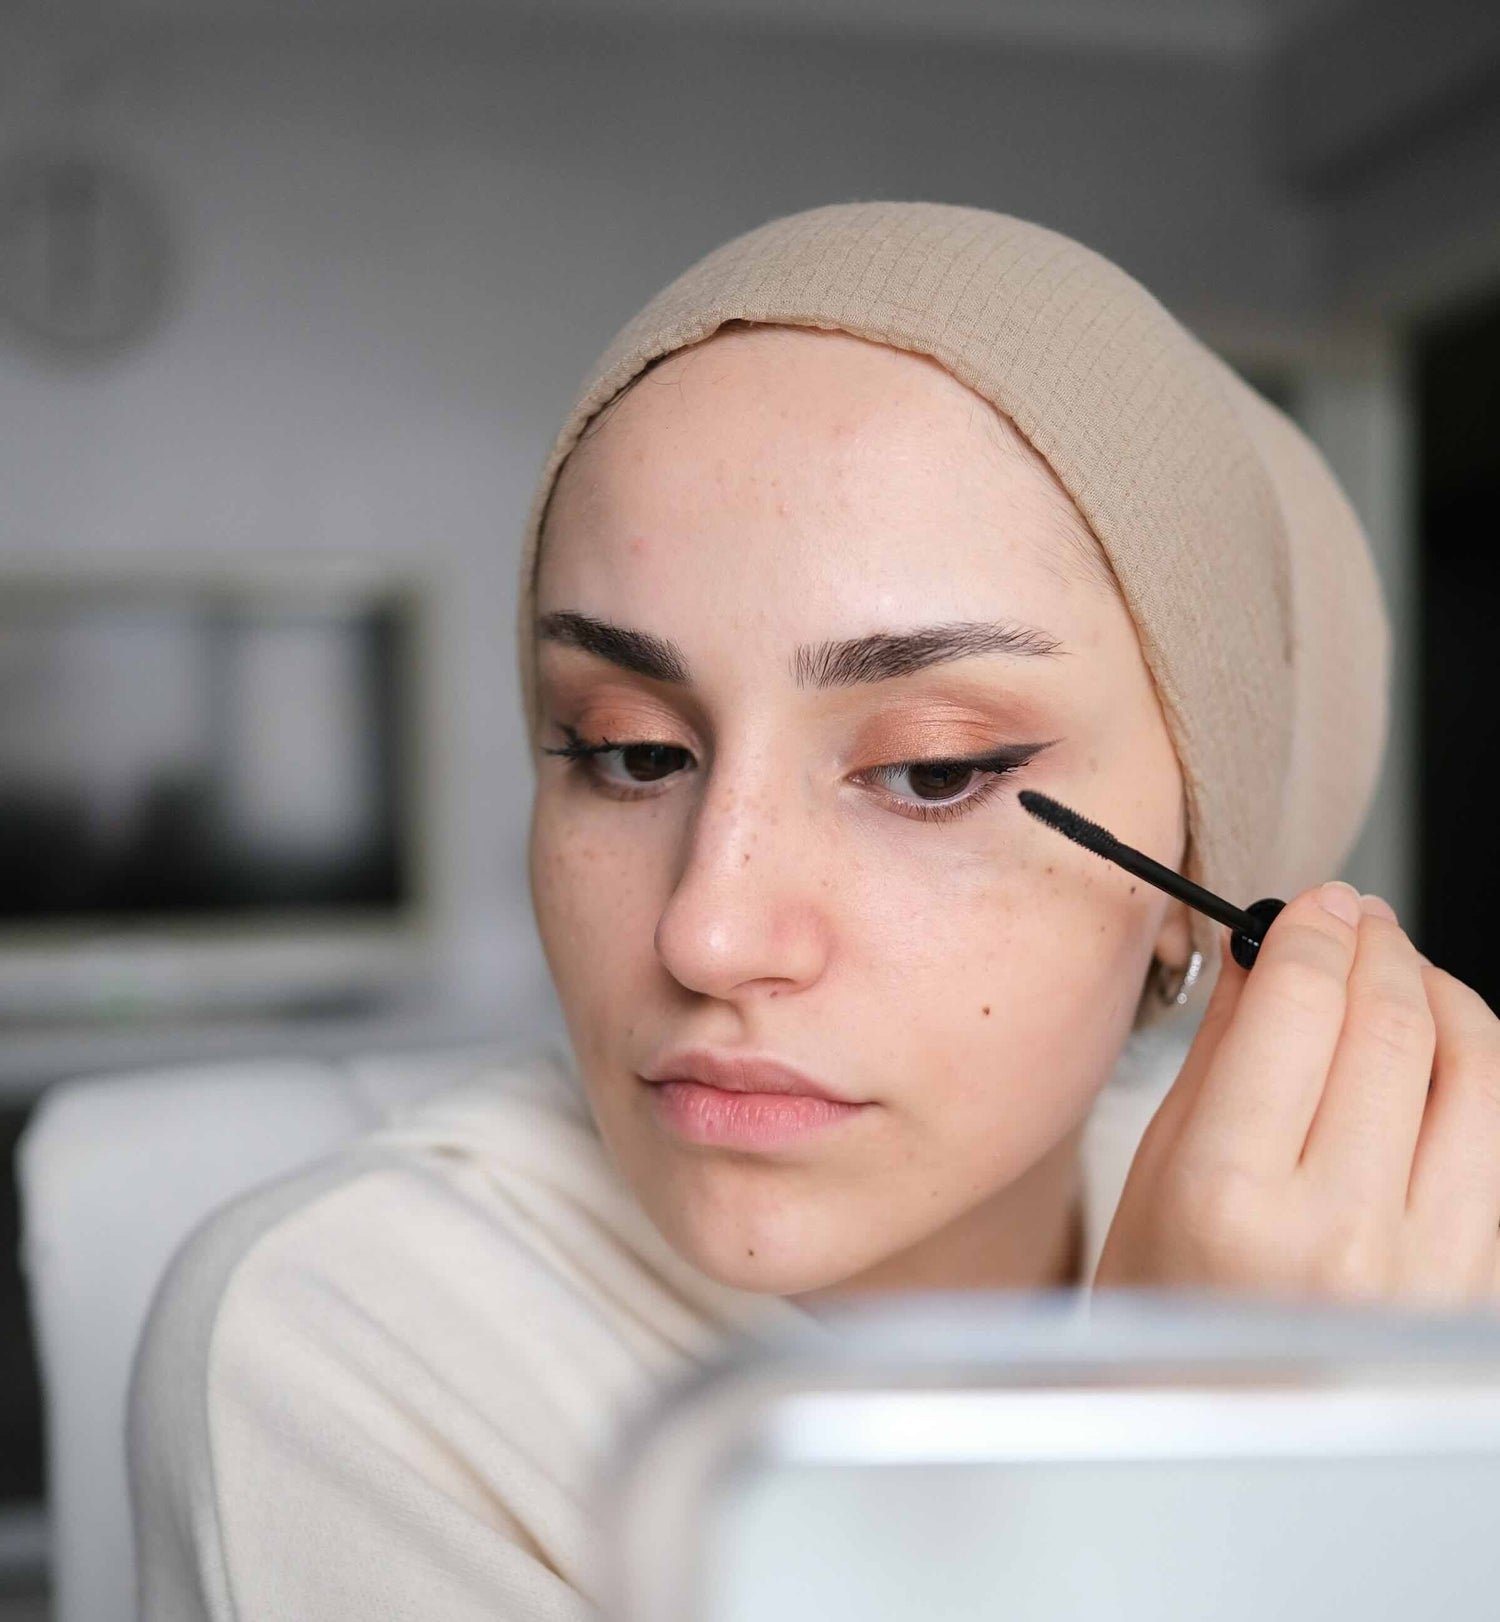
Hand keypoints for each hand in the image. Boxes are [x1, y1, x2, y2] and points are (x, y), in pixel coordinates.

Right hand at [1094, 882, 1499, 1309]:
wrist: (1218, 1434)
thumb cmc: (1162, 1318)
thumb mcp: (1155, 1176)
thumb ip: (1224, 1057)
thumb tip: (1273, 959)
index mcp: (1232, 1196)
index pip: (1304, 1007)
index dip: (1316, 929)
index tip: (1314, 903)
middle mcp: (1342, 1231)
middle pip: (1396, 1026)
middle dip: (1380, 945)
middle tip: (1358, 917)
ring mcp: (1431, 1267)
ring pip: (1480, 1074)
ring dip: (1445, 996)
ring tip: (1405, 972)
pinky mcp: (1480, 1285)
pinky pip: (1499, 1142)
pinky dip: (1472, 1075)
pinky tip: (1434, 1055)